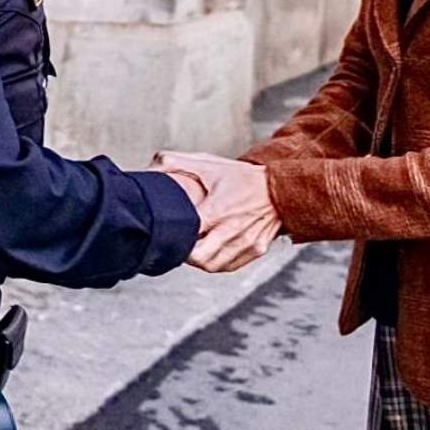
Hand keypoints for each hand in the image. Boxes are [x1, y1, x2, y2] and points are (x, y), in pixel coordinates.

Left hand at [154, 150, 279, 272]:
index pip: (188, 235)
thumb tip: (149, 167)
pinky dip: (217, 262)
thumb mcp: (210, 165)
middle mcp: (233, 229)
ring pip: (213, 266)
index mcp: (218, 209)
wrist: (281, 187)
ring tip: (195, 246)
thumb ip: (177, 163)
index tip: (169, 230)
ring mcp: (247, 242)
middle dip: (185, 253)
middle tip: (180, 242)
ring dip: (200, 260)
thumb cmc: (241, 176)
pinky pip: (229, 266)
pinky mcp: (256, 250)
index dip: (175, 236)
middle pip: (199, 258)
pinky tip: (211, 250)